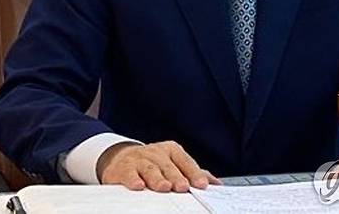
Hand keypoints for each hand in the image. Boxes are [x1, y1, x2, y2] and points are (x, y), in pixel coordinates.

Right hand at [97, 140, 221, 191]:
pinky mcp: (124, 168)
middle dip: (176, 176)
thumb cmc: (154, 163)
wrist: (122, 158)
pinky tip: (139, 186)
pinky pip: (129, 173)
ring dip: (157, 179)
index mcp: (172, 150)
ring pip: (150, 169)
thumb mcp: (173, 163)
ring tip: (165, 188)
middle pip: (168, 166)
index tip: (202, 185)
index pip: (185, 161)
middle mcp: (156, 152)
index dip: (193, 173)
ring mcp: (140, 159)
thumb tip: (216, 184)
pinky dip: (134, 179)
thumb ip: (193, 172)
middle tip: (183, 187)